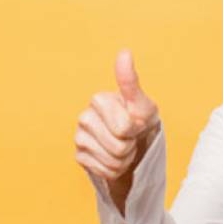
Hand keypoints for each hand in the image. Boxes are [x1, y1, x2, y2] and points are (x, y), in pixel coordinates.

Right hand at [74, 49, 160, 182]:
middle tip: (129, 137)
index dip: (136, 129)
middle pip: (118, 146)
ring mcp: (79, 138)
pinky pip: (104, 171)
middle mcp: (84, 116)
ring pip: (112, 160)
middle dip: (130, 145)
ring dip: (124, 159)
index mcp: (99, 99)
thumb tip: (124, 52)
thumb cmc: (140, 120)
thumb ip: (131, 82)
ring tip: (123, 147)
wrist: (134, 144)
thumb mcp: (143, 104)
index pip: (124, 127)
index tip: (135, 122)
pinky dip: (115, 169)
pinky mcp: (79, 157)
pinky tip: (112, 158)